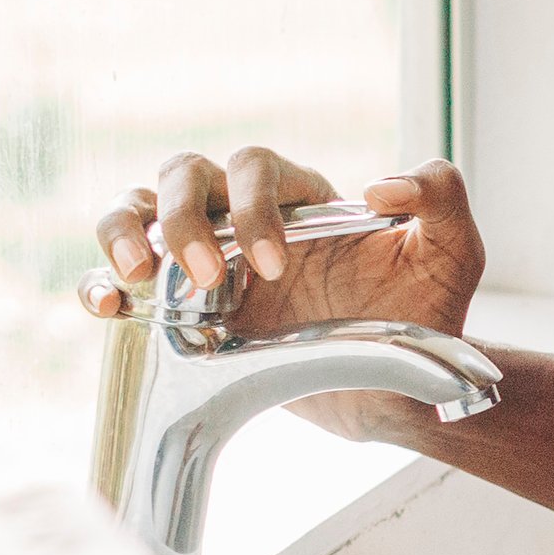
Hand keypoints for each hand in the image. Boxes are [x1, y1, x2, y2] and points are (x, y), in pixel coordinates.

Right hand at [81, 150, 487, 437]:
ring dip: (124, 230)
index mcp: (302, 195)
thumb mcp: (453, 253)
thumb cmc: (422, 313)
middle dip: (183, 217)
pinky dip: (100, 283)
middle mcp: (245, 216)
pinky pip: (121, 279)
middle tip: (205, 275)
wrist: (398, 388)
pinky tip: (107, 305)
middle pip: (183, 174)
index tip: (278, 265)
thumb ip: (442, 196)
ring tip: (135, 276)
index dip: (254, 204)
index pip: (256, 166)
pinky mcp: (181, 308)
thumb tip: (383, 181)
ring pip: (138, 208)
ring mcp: (206, 258)